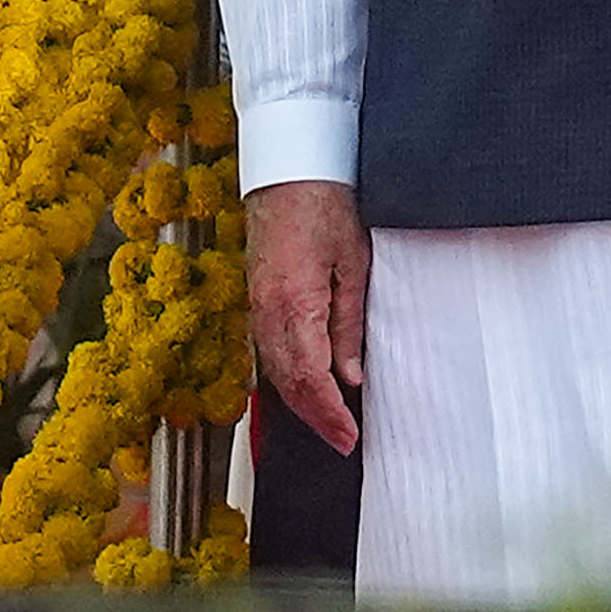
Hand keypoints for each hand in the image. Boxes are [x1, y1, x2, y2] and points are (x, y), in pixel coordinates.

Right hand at [247, 182, 369, 453]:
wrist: (289, 169)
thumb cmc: (325, 205)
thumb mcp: (353, 263)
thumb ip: (349, 323)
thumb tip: (351, 376)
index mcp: (295, 305)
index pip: (310, 377)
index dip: (329, 413)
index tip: (348, 436)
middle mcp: (267, 314)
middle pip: (287, 383)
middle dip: (315, 418)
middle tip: (343, 442)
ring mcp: (257, 307)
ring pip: (274, 371)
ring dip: (300, 403)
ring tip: (329, 424)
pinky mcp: (256, 299)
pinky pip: (267, 352)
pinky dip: (287, 378)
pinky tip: (304, 388)